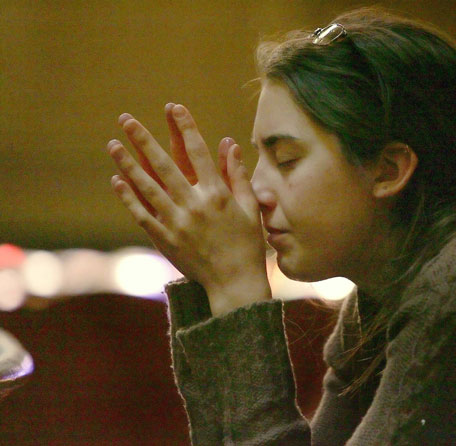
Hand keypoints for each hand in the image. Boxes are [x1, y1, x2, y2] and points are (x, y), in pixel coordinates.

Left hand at [106, 104, 270, 314]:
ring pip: (147, 187)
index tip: (174, 108)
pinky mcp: (165, 239)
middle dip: (144, 139)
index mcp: (218, 195)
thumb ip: (238, 175)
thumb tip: (229, 144)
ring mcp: (177, 223)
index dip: (186, 127)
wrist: (235, 282)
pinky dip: (129, 197)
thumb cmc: (247, 244)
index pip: (198, 153)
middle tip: (127, 120)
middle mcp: (195, 205)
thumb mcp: (250, 208)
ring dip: (128, 164)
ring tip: (113, 144)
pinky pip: (143, 215)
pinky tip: (117, 181)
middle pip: (165, 165)